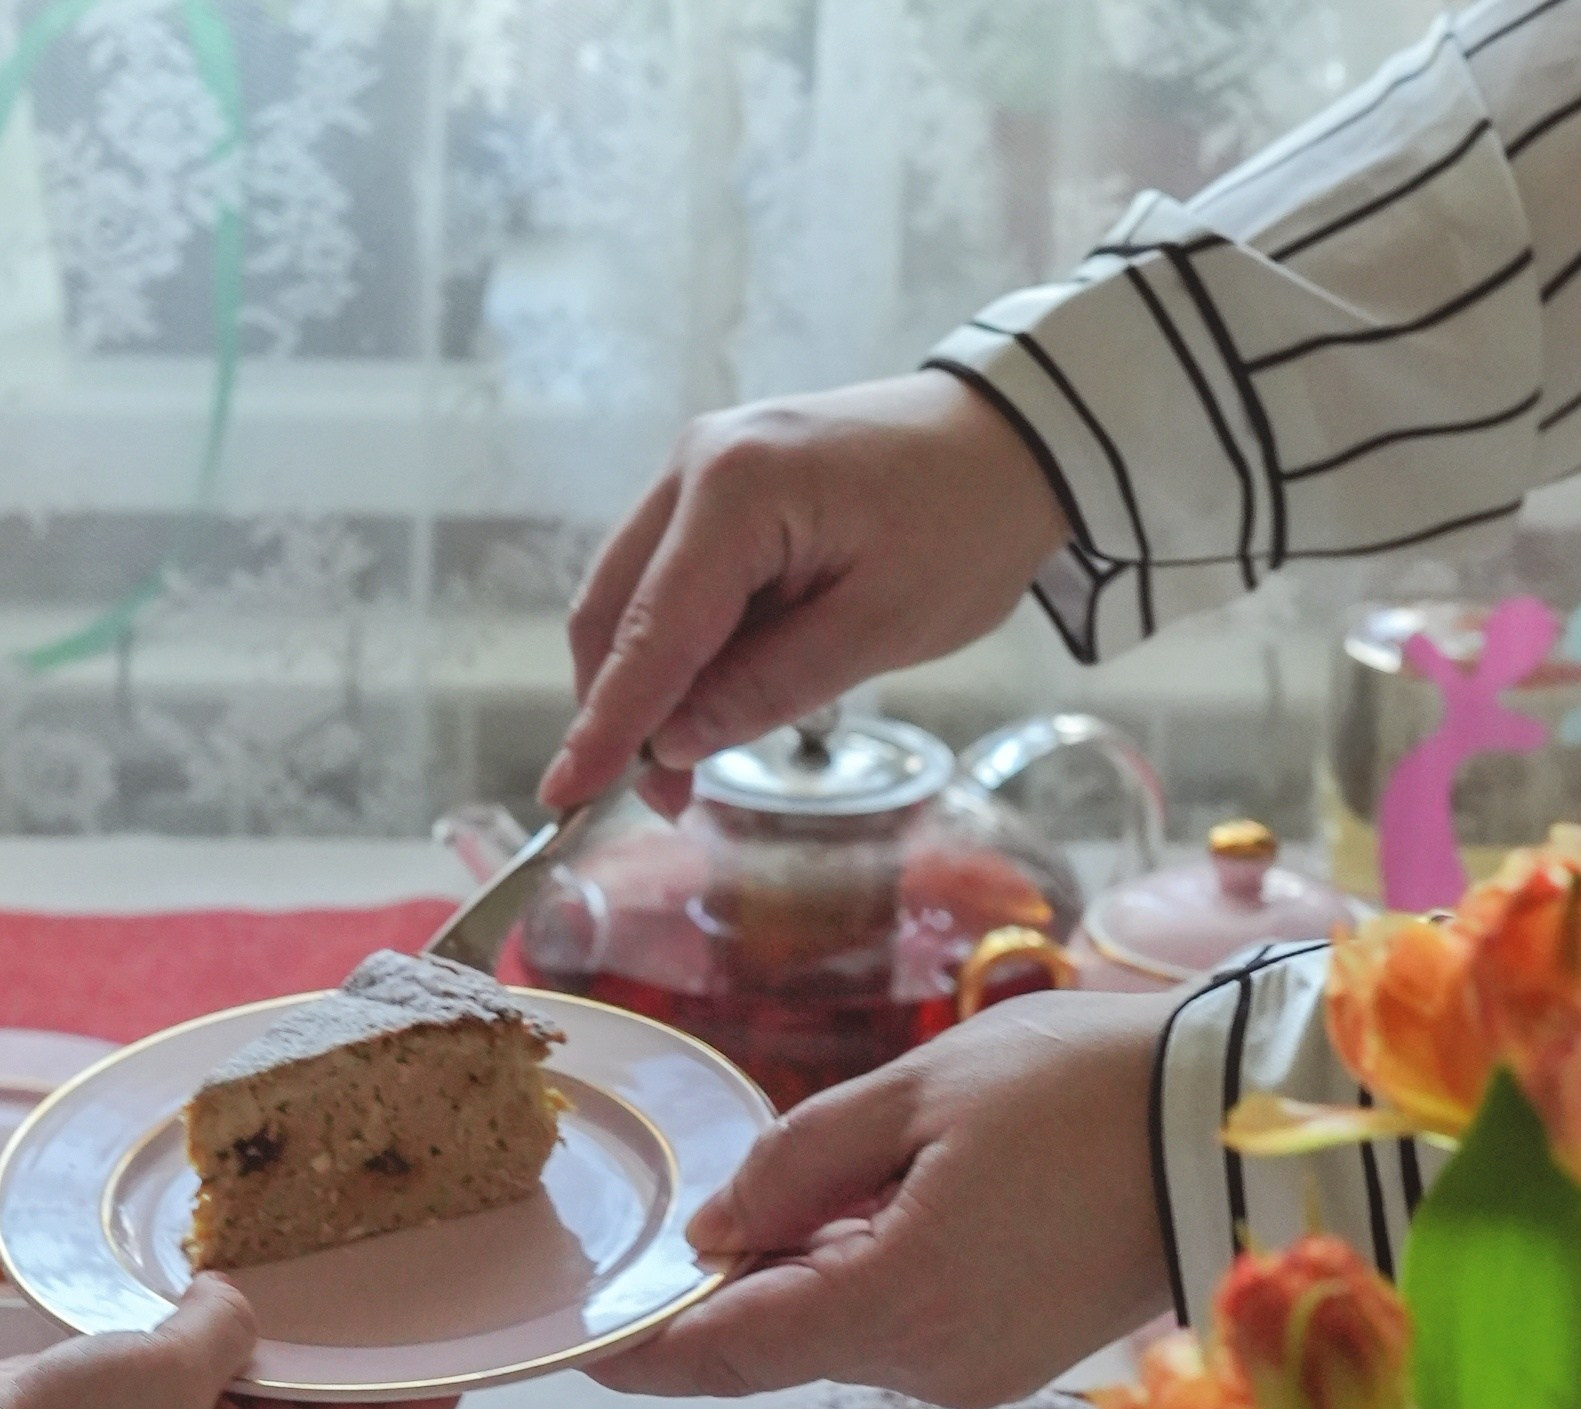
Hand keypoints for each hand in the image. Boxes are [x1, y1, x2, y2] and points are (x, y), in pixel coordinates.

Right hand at [0, 1276, 456, 1408]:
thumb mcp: (175, 1368)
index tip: (466, 1363)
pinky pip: (183, 1347)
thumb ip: (227, 1324)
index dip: (422, 1404)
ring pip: (247, 1363)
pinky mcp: (123, 1393)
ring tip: (307, 1256)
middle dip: (352, 1350)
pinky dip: (203, 1311)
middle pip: (315, 1397)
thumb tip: (232, 1296)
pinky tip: (206, 1266)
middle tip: (391, 1280)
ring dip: (272, 1319)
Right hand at [540, 370, 1066, 812]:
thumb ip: (769, 687)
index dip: (608, 724)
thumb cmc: (967, 523)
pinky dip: (676, 642)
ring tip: (695, 755)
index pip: (651, 633)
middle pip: (613, 611)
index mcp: (735, 488)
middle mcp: (694, 463)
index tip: (564, 794)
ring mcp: (699, 465)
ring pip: (629, 596)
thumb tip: (674, 744)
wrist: (1016, 437)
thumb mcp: (883, 627)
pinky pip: (667, 576)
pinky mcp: (715, 482)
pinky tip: (716, 689)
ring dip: (647, 680)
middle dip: (622, 710)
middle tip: (663, 800)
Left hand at [590, 991, 1175, 1408]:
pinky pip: (901, 1322)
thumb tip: (713, 1229)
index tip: (585, 1338)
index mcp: (902, 1300)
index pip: (731, 1348)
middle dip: (739, 1273)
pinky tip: (904, 1191)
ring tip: (868, 1158)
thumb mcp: (918, 1091)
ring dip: (811, 1262)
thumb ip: (798, 1160)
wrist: (1235, 1121)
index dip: (648, 1347)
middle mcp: (935, 1364)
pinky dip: (870, 1269)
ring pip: (841, 1327)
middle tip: (733, 1185)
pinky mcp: (1011, 1360)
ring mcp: (978, 1371)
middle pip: (782, 1336)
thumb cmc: (1082, 1085)